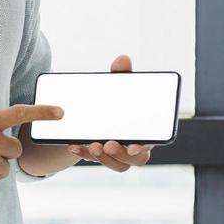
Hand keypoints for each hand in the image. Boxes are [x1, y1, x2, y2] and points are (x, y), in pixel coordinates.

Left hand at [66, 53, 153, 171]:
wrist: (100, 111)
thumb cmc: (117, 100)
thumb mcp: (117, 88)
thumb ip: (121, 75)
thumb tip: (123, 59)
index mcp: (145, 130)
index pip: (150, 143)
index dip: (144, 147)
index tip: (134, 147)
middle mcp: (134, 146)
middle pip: (135, 160)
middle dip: (122, 155)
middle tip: (109, 144)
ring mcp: (118, 154)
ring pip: (117, 164)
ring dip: (105, 158)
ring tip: (92, 146)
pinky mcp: (101, 155)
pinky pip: (94, 160)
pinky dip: (83, 154)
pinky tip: (73, 145)